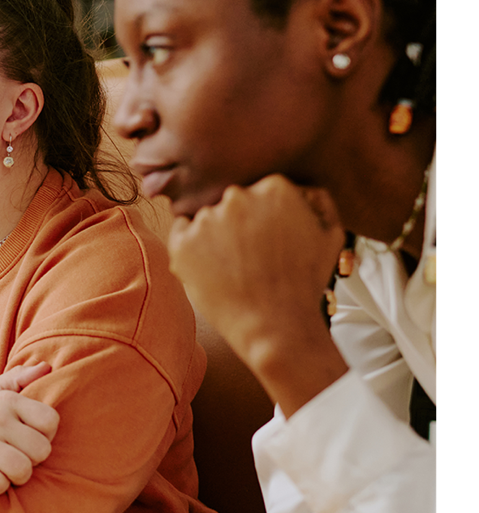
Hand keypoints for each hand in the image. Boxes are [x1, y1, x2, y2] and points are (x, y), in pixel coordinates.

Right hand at [0, 363, 58, 494]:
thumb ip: (21, 378)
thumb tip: (47, 367)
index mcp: (7, 400)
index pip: (51, 421)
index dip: (45, 434)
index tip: (29, 436)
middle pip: (41, 451)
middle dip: (32, 459)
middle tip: (16, 455)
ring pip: (22, 471)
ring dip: (16, 476)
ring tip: (4, 468)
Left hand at [167, 175, 348, 415]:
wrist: (276, 325)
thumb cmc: (304, 284)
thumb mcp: (330, 235)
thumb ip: (317, 200)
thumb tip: (301, 188)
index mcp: (274, 187)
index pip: (257, 192)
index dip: (263, 218)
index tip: (267, 240)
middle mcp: (237, 197)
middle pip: (231, 203)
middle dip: (238, 224)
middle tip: (250, 256)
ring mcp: (207, 220)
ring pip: (206, 218)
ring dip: (214, 236)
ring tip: (233, 267)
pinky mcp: (182, 243)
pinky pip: (180, 232)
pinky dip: (191, 246)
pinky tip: (211, 266)